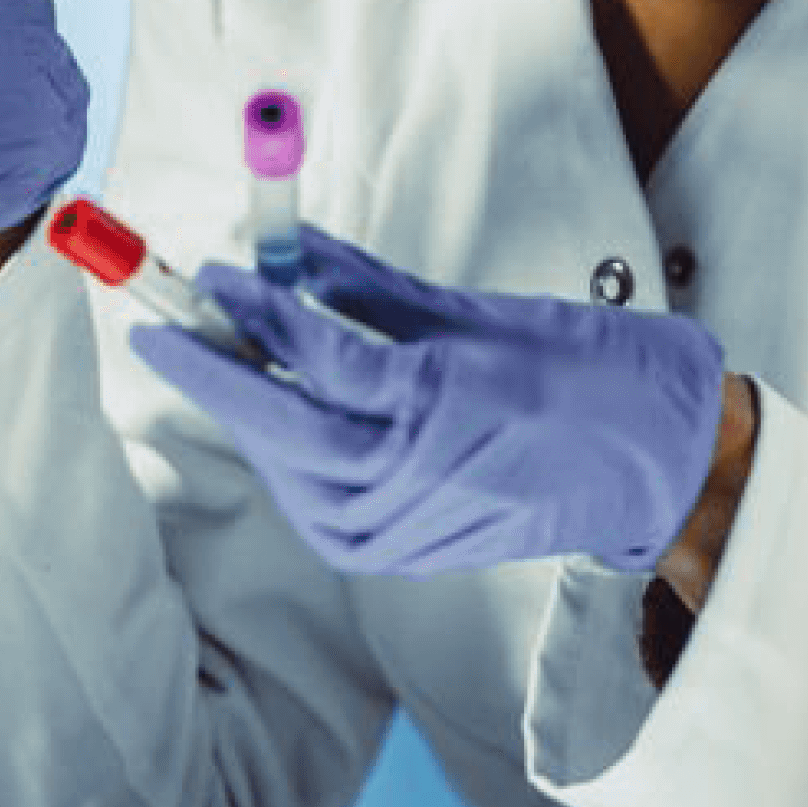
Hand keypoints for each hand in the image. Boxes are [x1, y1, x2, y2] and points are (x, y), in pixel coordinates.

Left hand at [128, 228, 726, 577]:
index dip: (250, 308)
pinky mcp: (403, 554)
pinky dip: (288, 464)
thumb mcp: (472, 313)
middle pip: (278, 424)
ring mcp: (406, 524)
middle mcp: (413, 472)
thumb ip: (368, 288)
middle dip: (210, 373)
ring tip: (221, 361)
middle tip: (155, 326)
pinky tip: (279, 422)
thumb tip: (289, 251)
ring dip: (248, 418)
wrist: (652, 461)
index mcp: (437, 401)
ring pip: (290, 472)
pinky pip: (317, 508)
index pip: (311, 352)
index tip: (207, 271)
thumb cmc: (582, 372)